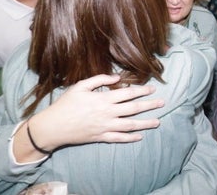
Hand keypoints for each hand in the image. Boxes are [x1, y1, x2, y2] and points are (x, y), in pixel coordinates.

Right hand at [16, 74, 162, 161]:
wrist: (54, 126)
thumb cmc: (66, 104)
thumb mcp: (81, 86)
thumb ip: (99, 80)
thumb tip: (117, 77)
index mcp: (103, 99)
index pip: (128, 94)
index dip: (142, 91)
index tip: (153, 89)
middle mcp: (107, 113)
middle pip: (133, 109)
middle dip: (149, 105)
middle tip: (162, 103)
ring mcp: (105, 127)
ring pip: (130, 125)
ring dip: (145, 123)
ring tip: (157, 122)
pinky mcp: (101, 137)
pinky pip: (119, 138)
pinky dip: (130, 138)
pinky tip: (140, 136)